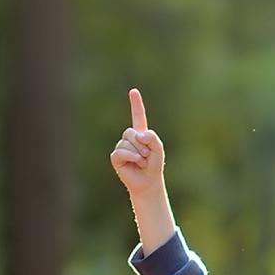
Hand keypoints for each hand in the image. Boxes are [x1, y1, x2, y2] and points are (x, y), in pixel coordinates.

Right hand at [110, 88, 175, 250]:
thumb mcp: (158, 149)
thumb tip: (139, 135)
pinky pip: (121, 152)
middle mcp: (130, 138)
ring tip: (142, 162)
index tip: (133, 91)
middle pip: (132, 132)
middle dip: (143, 144)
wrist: (148, 182)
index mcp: (141, 134)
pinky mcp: (116, 157)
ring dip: (139, 153)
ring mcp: (121, 147)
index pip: (138, 116)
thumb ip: (153, 138)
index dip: (136, 104)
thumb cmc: (154, 166)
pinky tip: (135, 164)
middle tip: (147, 156)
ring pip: (128, 142)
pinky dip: (131, 157)